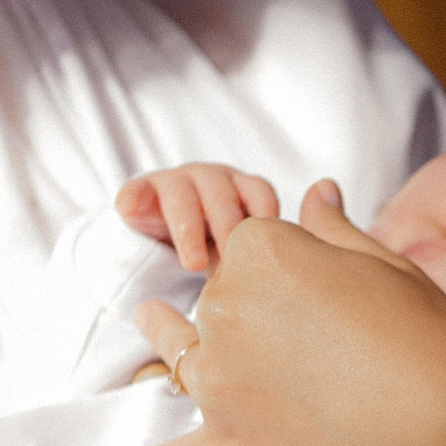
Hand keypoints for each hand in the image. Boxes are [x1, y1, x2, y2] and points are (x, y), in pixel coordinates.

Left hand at [53, 182, 445, 445]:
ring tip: (148, 329)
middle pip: (214, 302)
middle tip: (314, 344)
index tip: (325, 293)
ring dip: (170, 346)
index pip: (247, 246)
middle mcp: (228, 310)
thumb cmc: (431, 342)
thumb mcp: (388, 269)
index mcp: (265, 253)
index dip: (287, 268)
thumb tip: (312, 194)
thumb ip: (336, 231)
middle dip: (247, 313)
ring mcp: (222, 383)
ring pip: (181, 357)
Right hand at [118, 164, 284, 272]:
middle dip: (227, 224)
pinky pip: (136, 191)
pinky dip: (134, 197)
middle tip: (232, 260)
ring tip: (192, 263)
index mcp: (244, 192)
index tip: (270, 246)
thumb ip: (278, 254)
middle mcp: (212, 182)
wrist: (174, 253)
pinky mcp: (140, 194)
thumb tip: (316, 263)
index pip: (259, 194)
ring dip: (188, 226)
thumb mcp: (252, 258)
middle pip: (222, 192)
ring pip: (182, 193)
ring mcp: (176, 184)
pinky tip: (129, 211)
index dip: (263, 216)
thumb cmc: (224, 258)